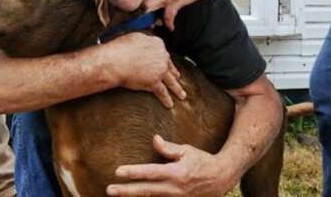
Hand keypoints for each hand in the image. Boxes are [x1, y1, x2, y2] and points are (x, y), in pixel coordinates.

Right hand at [102, 32, 185, 108]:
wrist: (115, 61)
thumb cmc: (120, 48)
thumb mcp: (134, 38)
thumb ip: (144, 40)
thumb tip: (145, 41)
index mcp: (157, 44)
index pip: (164, 53)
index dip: (165, 60)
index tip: (167, 64)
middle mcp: (162, 57)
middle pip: (169, 67)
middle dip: (174, 73)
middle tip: (177, 78)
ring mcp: (160, 70)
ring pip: (171, 81)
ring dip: (177, 89)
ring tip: (182, 95)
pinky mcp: (154, 82)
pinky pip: (163, 93)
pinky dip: (167, 100)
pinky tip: (169, 105)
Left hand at [107, 135, 236, 196]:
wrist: (221, 178)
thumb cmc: (202, 161)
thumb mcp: (187, 150)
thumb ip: (168, 148)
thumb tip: (154, 139)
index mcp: (176, 173)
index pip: (150, 173)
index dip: (134, 172)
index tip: (118, 172)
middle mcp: (174, 189)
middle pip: (146, 190)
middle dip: (126, 191)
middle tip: (110, 189)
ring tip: (117, 195)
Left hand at [144, 0, 237, 30]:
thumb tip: (159, 14)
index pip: (141, 1)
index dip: (138, 13)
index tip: (141, 22)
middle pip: (141, 5)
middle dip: (139, 17)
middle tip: (145, 26)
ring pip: (148, 8)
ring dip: (151, 20)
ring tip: (157, 26)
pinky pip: (167, 16)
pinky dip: (168, 24)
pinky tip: (171, 27)